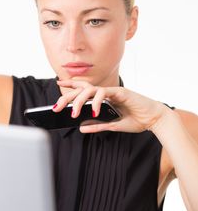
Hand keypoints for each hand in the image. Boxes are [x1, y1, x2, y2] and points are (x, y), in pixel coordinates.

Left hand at [54, 79, 171, 132]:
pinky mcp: (121, 92)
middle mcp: (106, 92)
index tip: (58, 83)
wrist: (154, 119)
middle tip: (56, 106)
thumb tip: (81, 127)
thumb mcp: (112, 125)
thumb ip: (97, 125)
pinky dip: (97, 102)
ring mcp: (113, 91)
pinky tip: (93, 111)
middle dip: (68, 96)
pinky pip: (104, 93)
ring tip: (72, 113)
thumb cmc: (136, 120)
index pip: (84, 89)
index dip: (71, 85)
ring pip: (90, 89)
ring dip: (79, 100)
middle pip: (82, 89)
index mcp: (104, 98)